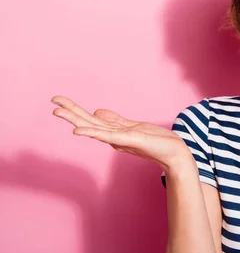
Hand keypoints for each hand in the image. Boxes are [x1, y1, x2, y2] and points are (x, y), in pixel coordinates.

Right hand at [51, 95, 191, 171]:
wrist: (173, 153)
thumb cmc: (155, 141)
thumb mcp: (133, 126)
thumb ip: (115, 120)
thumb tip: (97, 111)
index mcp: (113, 131)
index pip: (90, 119)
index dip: (75, 109)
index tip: (57, 100)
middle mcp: (113, 136)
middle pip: (87, 122)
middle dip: (70, 112)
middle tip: (52, 102)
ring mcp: (119, 139)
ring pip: (93, 128)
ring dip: (75, 120)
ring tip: (58, 112)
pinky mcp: (129, 140)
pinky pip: (107, 136)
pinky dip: (91, 133)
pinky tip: (77, 130)